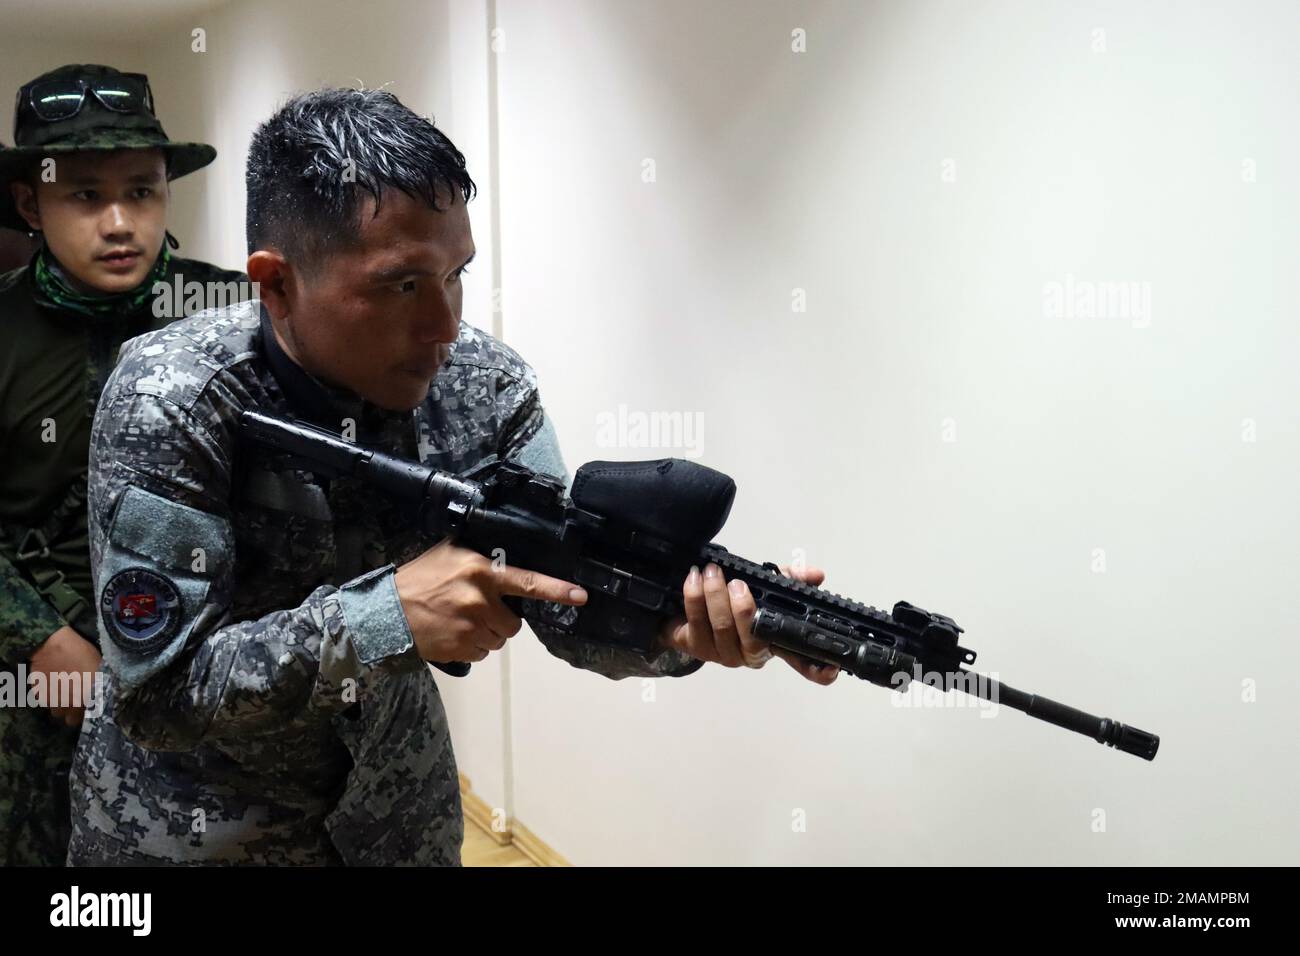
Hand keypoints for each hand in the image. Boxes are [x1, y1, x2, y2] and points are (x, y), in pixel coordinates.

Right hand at [27, 625, 101, 726]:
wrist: (51, 645)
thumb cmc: (80, 653)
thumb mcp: (99, 668)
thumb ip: (101, 686)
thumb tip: (102, 695)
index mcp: (87, 699)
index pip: (89, 717)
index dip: (90, 711)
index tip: (91, 704)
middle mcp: (69, 705)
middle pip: (71, 720)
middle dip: (74, 711)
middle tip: (77, 699)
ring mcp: (52, 702)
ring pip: (57, 712)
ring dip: (61, 705)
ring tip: (64, 691)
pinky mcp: (39, 696)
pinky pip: (45, 702)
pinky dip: (49, 696)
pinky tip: (53, 684)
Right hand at [395, 538, 587, 663]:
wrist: (386, 612)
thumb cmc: (418, 579)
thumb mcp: (449, 554)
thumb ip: (479, 556)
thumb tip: (504, 556)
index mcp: (481, 572)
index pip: (527, 582)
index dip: (557, 590)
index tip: (580, 596)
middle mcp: (480, 600)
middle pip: (513, 624)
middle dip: (500, 620)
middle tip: (478, 611)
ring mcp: (471, 627)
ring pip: (498, 641)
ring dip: (486, 634)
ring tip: (460, 621)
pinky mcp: (460, 648)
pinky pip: (481, 654)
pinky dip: (471, 648)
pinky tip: (453, 634)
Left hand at [659, 562, 838, 685]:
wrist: (686, 606)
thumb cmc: (733, 597)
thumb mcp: (765, 584)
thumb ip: (791, 578)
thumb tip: (816, 574)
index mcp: (774, 641)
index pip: (801, 662)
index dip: (818, 670)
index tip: (831, 667)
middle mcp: (752, 654)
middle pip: (752, 640)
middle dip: (743, 609)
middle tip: (737, 584)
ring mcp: (724, 654)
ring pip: (722, 628)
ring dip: (715, 596)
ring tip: (712, 572)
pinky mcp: (697, 647)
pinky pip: (697, 622)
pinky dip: (694, 597)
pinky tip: (694, 579)